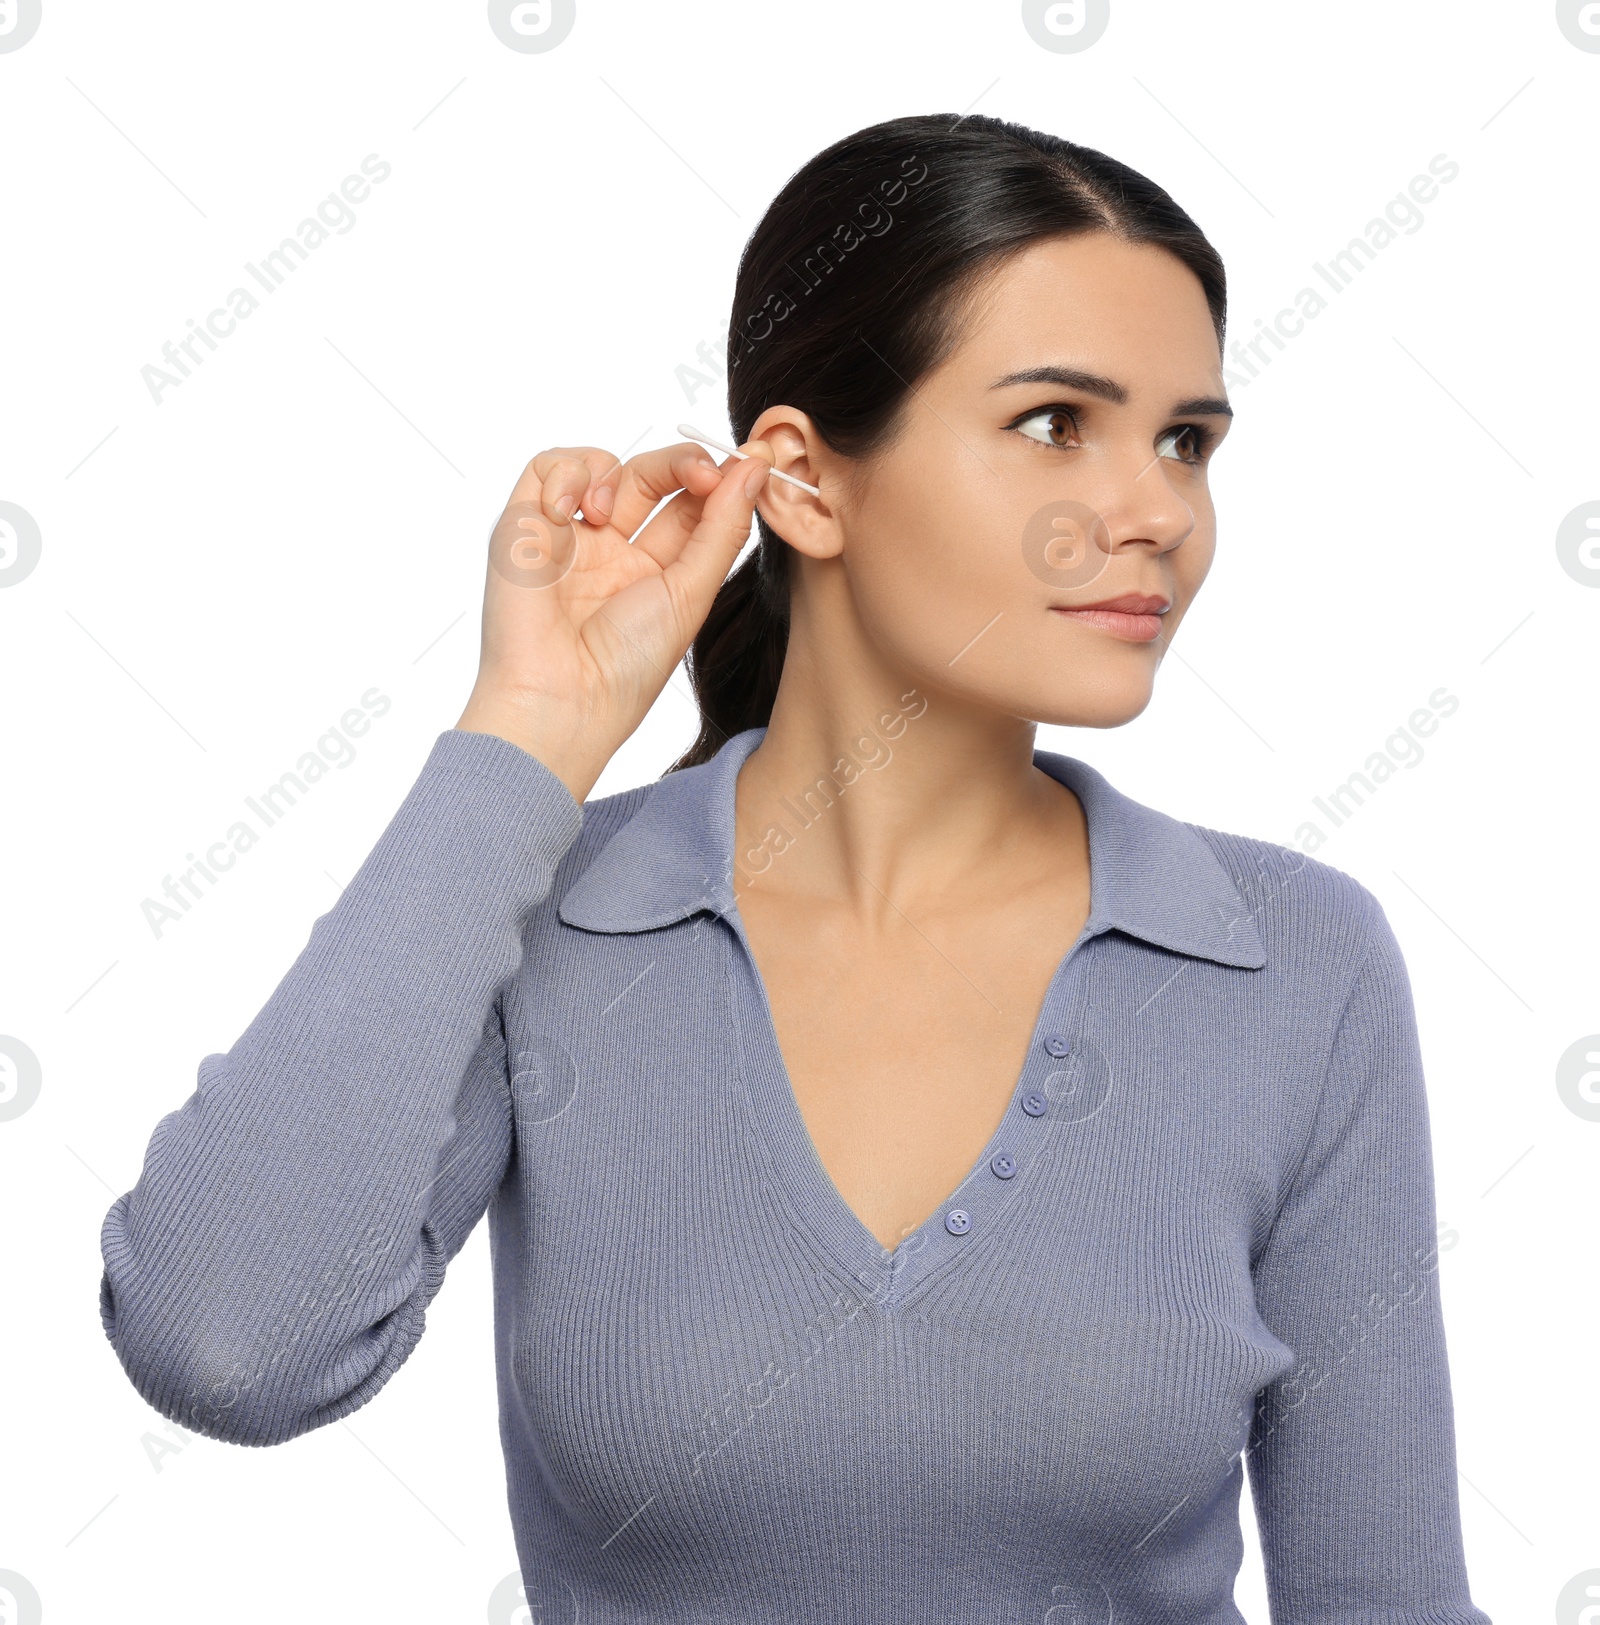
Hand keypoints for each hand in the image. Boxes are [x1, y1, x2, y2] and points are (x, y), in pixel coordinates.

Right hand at [455, 438, 771, 802]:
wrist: (562, 698)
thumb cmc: (628, 665)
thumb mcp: (691, 594)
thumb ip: (722, 528)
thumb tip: (755, 466)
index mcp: (656, 572)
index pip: (691, 505)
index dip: (719, 479)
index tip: (750, 464)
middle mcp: (612, 551)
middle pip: (650, 476)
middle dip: (679, 464)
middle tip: (702, 471)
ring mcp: (569, 538)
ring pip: (599, 466)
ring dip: (614, 471)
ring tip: (607, 515)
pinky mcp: (524, 528)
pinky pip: (543, 469)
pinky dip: (564, 474)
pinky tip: (572, 510)